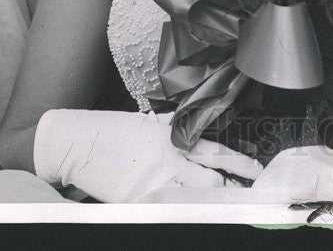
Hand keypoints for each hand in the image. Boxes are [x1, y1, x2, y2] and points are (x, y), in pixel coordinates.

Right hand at [33, 109, 261, 201]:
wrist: (78, 143)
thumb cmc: (112, 130)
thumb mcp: (149, 121)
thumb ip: (174, 128)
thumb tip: (194, 131)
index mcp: (173, 137)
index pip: (216, 152)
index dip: (238, 163)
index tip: (255, 170)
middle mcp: (168, 159)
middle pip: (211, 177)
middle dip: (231, 186)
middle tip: (246, 192)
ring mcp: (153, 182)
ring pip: (194, 195)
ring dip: (211, 200)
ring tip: (228, 205)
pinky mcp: (137, 199)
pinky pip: (166, 208)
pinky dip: (181, 209)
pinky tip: (192, 211)